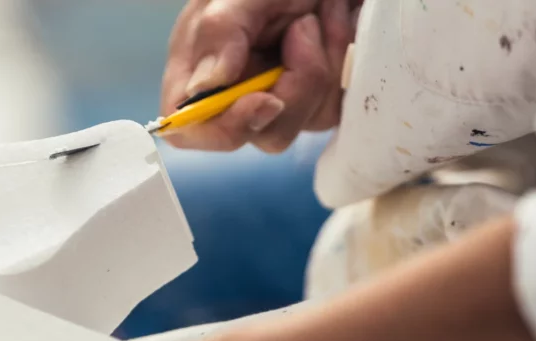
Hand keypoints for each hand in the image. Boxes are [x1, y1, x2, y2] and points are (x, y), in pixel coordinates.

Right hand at [160, 0, 357, 151]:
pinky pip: (338, 104)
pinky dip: (343, 59)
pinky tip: (334, 24)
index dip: (224, 129)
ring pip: (310, 120)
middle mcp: (236, 95)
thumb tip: (203, 87)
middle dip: (297, 83)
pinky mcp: (317, 98)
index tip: (265, 100)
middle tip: (303, 26)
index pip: (192, 129)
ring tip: (320, 13)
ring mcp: (280, 100)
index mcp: (199, 72)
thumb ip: (218, 32)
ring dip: (326, 59)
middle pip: (264, 133)